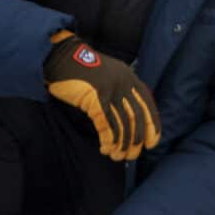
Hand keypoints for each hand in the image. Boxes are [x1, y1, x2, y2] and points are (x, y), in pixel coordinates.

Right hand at [45, 31, 160, 161]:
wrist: (62, 58)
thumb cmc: (83, 70)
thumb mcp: (110, 76)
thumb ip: (122, 91)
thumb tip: (131, 120)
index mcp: (130, 78)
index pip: (148, 105)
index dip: (152, 126)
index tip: (152, 143)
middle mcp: (123, 83)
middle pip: (137, 117)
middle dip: (136, 139)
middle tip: (132, 155)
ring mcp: (110, 90)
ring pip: (122, 123)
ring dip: (121, 144)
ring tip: (117, 157)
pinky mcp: (95, 97)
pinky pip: (106, 123)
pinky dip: (108, 139)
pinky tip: (106, 148)